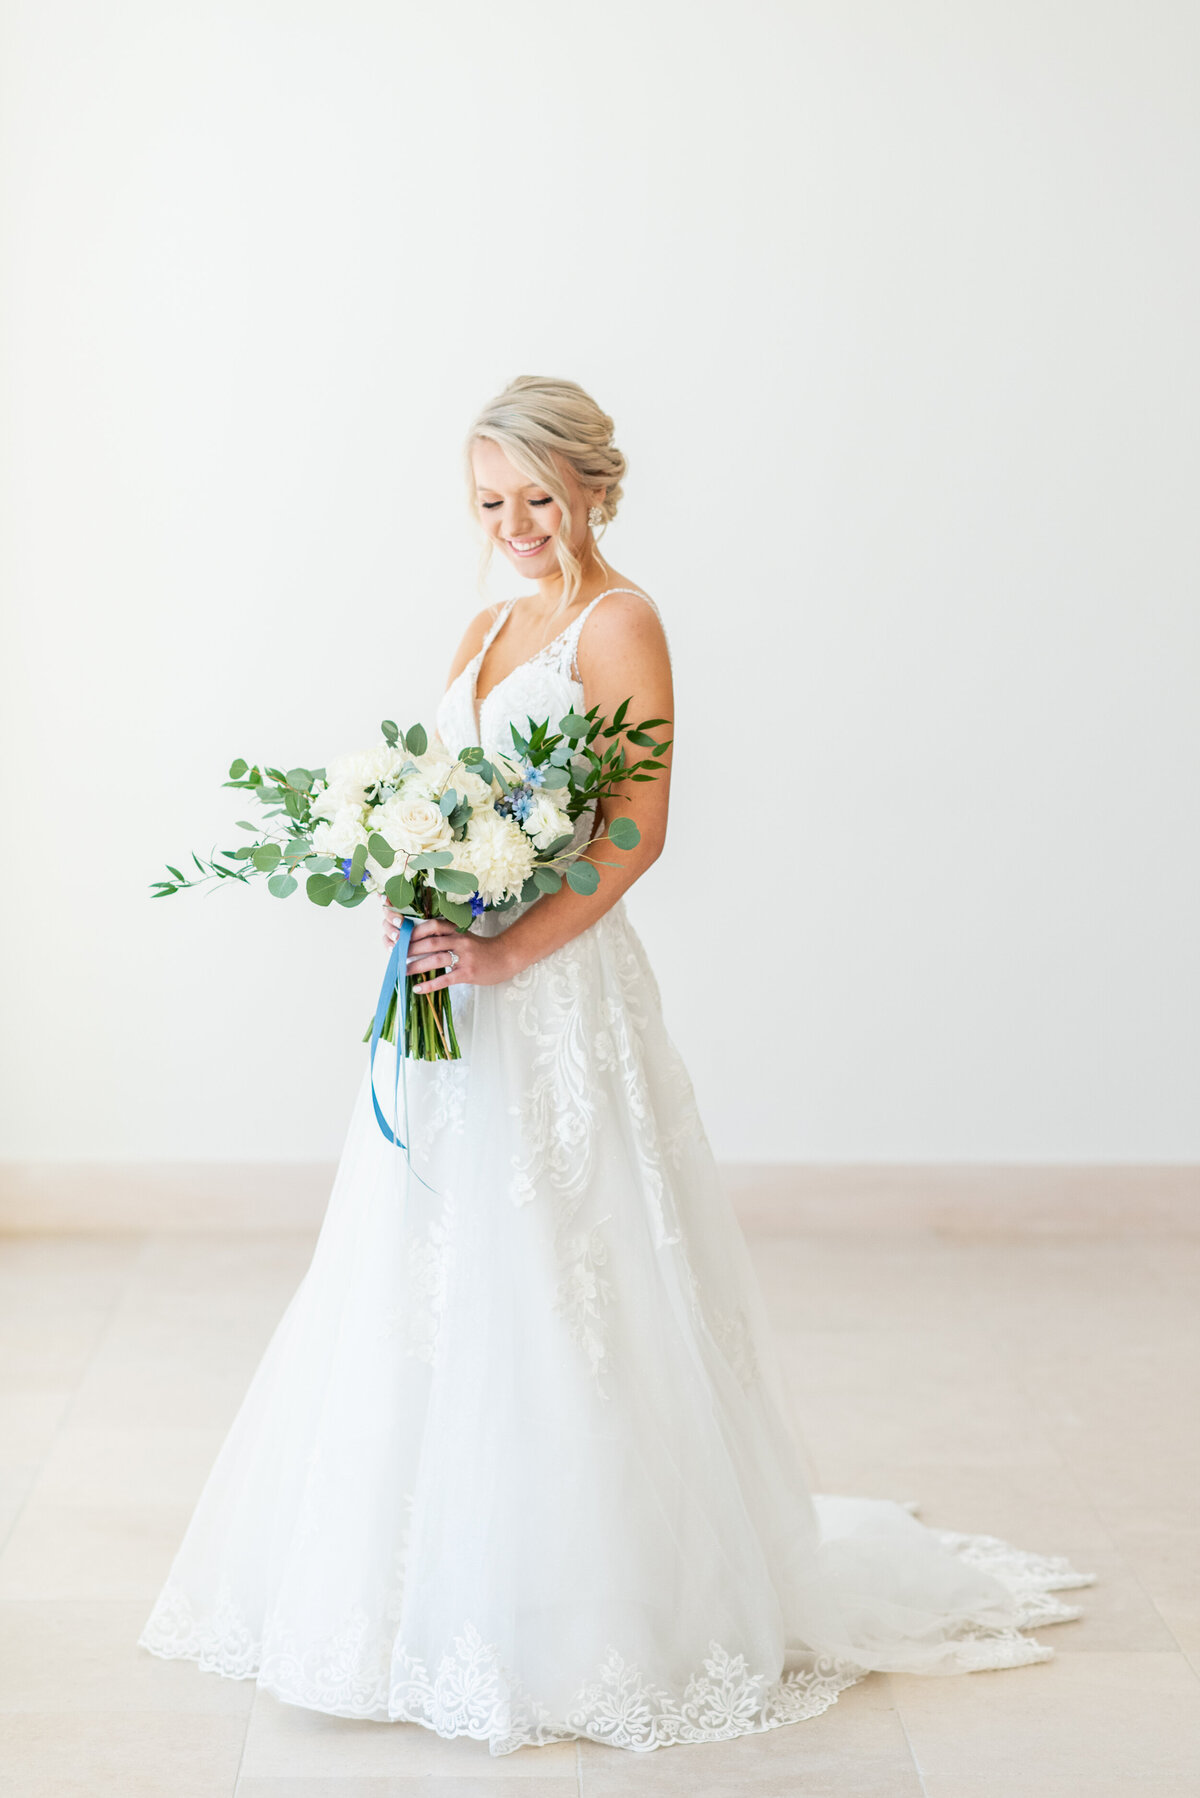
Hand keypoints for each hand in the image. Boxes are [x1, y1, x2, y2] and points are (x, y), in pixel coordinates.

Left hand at [382, 902, 514, 992]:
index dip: (414, 931)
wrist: (505, 957)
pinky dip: (429, 984)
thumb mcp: (463, 936)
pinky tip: (418, 989)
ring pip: (436, 959)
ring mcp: (464, 957)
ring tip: (402, 972)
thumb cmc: (481, 948)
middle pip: (430, 942)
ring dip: (416, 966)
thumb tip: (419, 941)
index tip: (400, 938)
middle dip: (410, 950)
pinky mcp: (468, 973)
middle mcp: (459, 941)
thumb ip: (445, 936)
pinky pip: (445, 979)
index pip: (431, 926)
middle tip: (395, 956)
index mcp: (456, 930)